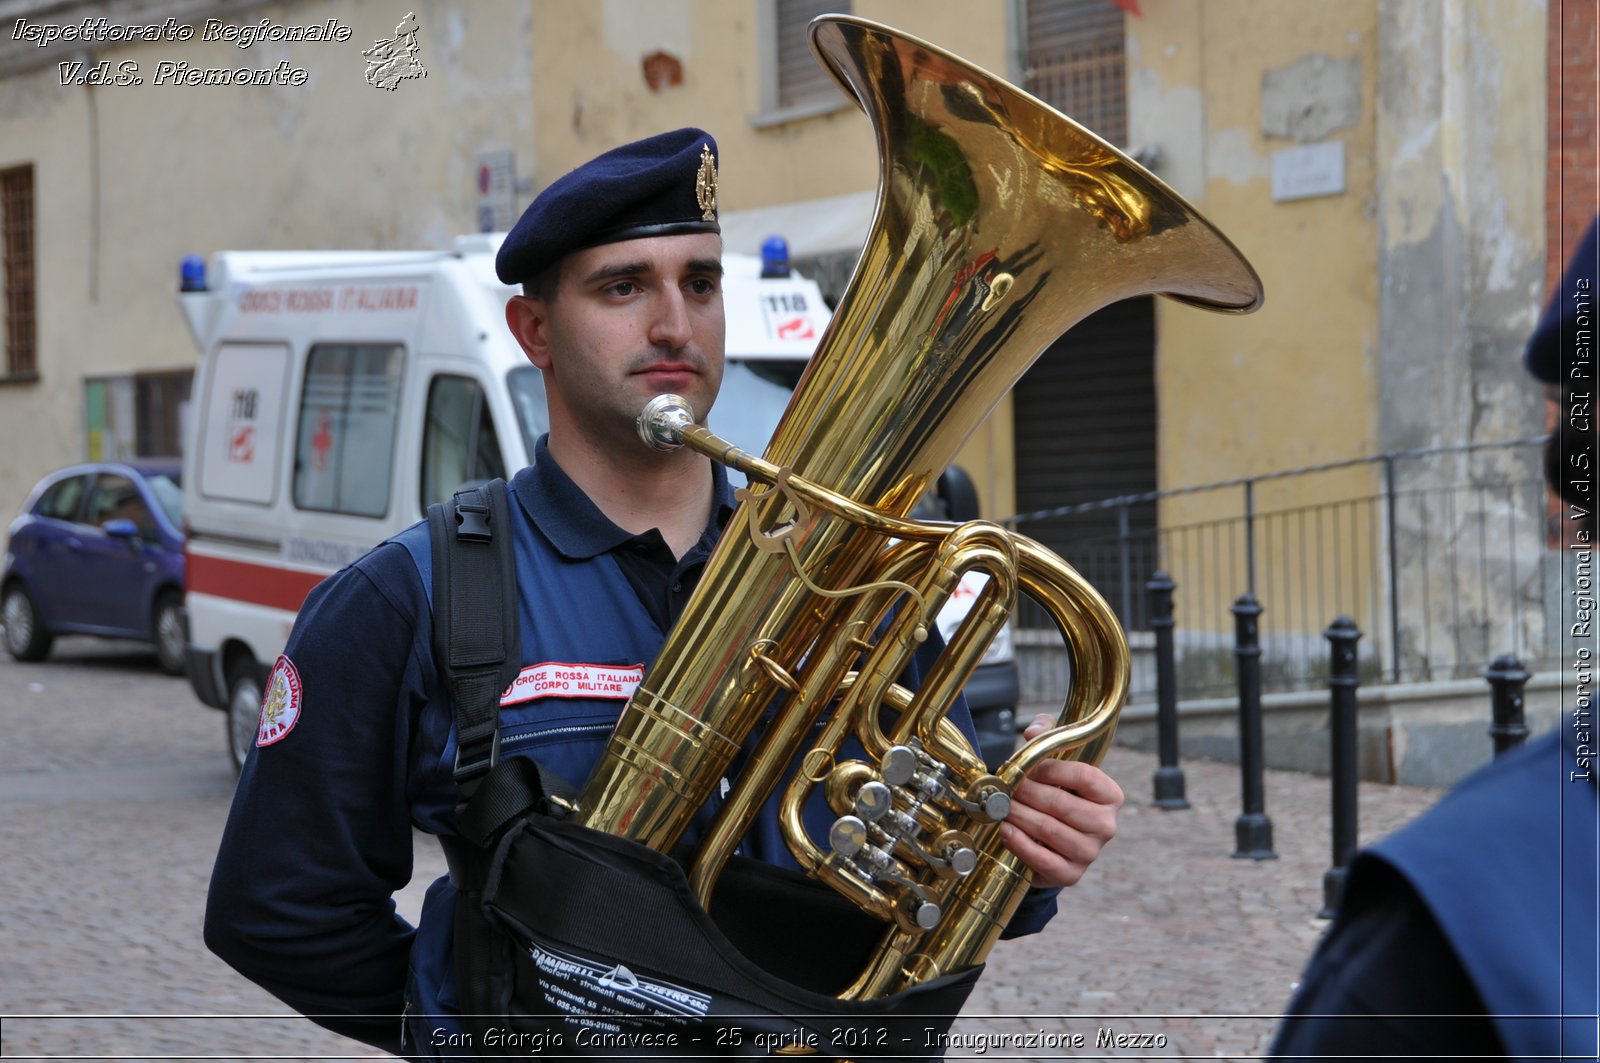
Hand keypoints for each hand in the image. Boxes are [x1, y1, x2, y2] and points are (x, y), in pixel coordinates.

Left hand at [998, 713, 1123, 886]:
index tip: (1028, 766)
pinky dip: (1020, 844)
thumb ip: (1047, 734)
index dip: (1052, 769)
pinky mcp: (1071, 874)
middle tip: (1006, 786)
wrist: (1052, 839)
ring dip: (1019, 816)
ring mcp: (1090, 852)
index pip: (1085, 777)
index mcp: (1110, 795)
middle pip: (1062, 804)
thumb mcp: (1055, 760)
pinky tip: (1005, 830)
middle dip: (1028, 793)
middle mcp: (1107, 825)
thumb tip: (1033, 732)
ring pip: (1049, 830)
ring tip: (1001, 806)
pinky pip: (1044, 860)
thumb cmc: (1056, 792)